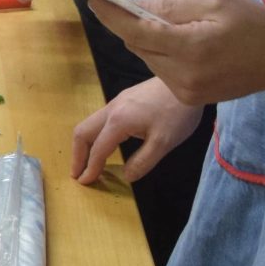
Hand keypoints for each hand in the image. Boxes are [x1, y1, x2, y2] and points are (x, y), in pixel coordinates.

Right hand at [72, 78, 205, 185]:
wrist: (187, 82)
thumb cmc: (177, 113)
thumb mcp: (163, 143)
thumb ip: (142, 162)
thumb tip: (126, 176)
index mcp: (118, 121)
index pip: (98, 149)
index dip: (90, 168)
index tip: (85, 183)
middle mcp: (112, 109)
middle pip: (83, 132)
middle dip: (77, 154)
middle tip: (78, 173)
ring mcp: (117, 101)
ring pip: (91, 124)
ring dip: (86, 144)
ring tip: (89, 161)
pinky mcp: (125, 98)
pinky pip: (102, 119)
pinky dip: (96, 135)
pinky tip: (107, 143)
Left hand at [86, 0, 264, 107]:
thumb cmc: (255, 24)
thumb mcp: (215, 2)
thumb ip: (173, 7)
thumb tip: (136, 7)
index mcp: (190, 48)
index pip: (136, 32)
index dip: (112, 15)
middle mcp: (183, 75)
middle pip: (138, 46)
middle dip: (129, 24)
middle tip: (124, 2)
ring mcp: (185, 90)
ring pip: (148, 59)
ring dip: (146, 40)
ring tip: (160, 21)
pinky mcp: (190, 97)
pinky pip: (162, 71)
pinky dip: (161, 54)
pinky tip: (176, 40)